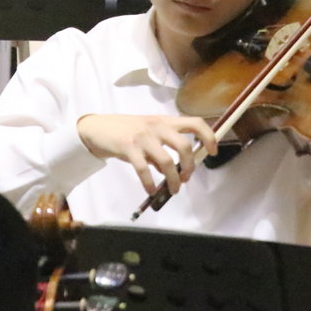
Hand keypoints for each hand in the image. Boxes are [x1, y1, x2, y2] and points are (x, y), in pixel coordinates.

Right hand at [77, 114, 218, 195]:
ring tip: (173, 190)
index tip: (213, 151)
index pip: (194, 122)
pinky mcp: (128, 147)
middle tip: (186, 178)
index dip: (209, 136)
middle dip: (189, 167)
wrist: (97, 128)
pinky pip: (144, 169)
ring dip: (173, 180)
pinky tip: (151, 190)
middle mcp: (156, 126)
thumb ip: (163, 149)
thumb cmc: (126, 131)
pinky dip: (150, 183)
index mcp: (165, 121)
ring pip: (166, 161)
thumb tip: (174, 171)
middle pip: (184, 146)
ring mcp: (142, 136)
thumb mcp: (148, 134)